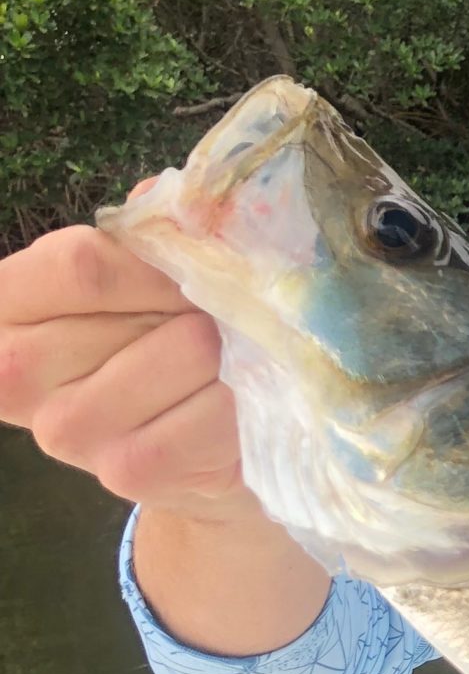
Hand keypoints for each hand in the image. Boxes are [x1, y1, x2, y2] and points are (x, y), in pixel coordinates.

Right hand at [0, 217, 253, 520]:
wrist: (195, 449)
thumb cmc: (161, 342)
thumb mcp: (143, 278)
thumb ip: (148, 235)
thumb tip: (162, 203)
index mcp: (5, 311)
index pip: (74, 264)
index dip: (151, 259)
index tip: (189, 268)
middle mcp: (15, 374)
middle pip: (122, 303)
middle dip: (189, 297)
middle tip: (215, 313)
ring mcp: (66, 429)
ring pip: (174, 354)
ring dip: (222, 346)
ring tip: (228, 353)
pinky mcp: (124, 470)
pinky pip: (204, 416)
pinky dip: (239, 397)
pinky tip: (239, 396)